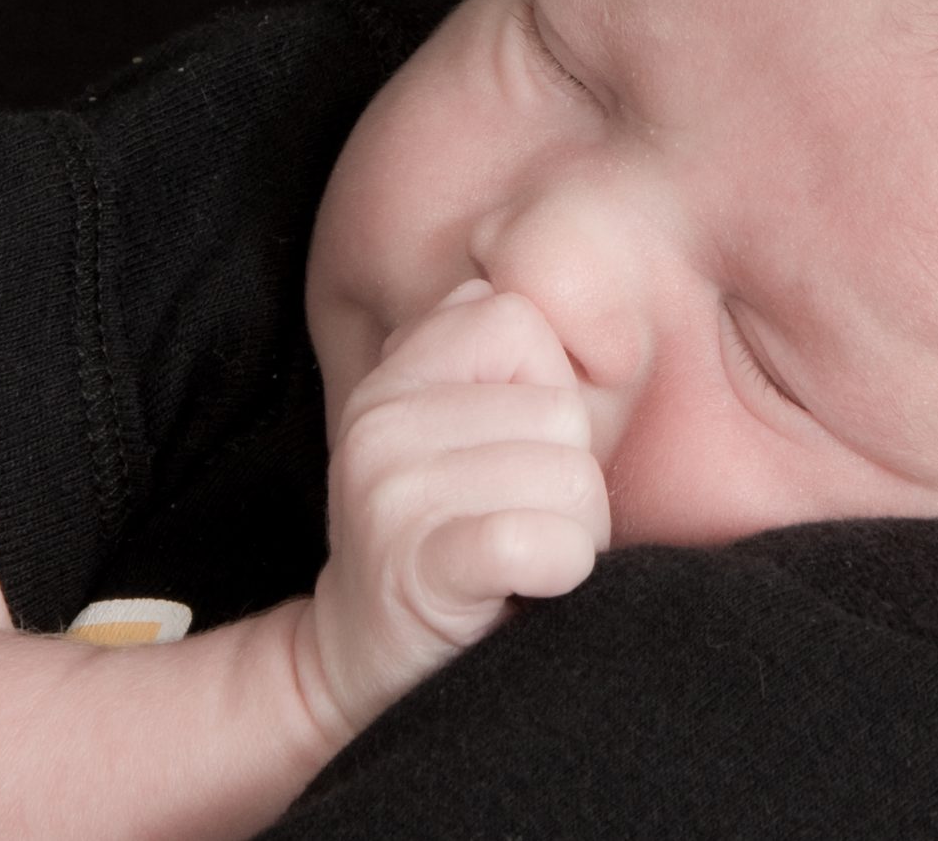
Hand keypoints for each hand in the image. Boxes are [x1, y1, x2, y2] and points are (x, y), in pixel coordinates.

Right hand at [294, 281, 609, 747]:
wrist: (366, 663)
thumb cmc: (448, 537)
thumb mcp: (462, 429)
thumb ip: (498, 356)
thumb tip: (532, 273)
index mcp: (394, 376)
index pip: (519, 319)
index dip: (549, 390)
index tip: (514, 450)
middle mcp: (381, 423)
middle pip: (563, 410)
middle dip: (568, 476)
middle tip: (516, 523)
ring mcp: (393, 494)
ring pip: (571, 480)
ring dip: (571, 533)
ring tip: (514, 559)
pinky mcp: (418, 569)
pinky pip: (545, 542)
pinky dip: (562, 571)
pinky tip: (523, 587)